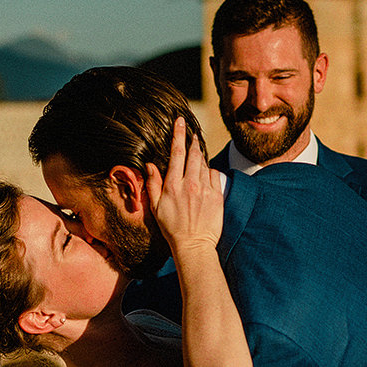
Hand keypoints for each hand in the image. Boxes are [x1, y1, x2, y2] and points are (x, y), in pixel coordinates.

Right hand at [146, 119, 219, 255]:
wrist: (194, 245)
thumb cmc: (171, 228)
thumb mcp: (155, 207)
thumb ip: (152, 184)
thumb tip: (150, 165)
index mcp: (173, 186)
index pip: (176, 153)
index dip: (178, 134)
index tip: (180, 121)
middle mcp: (190, 184)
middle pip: (193, 154)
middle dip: (193, 142)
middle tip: (192, 134)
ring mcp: (205, 190)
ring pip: (204, 163)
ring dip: (200, 156)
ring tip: (196, 154)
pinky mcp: (217, 196)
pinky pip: (214, 174)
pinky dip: (209, 171)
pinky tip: (204, 174)